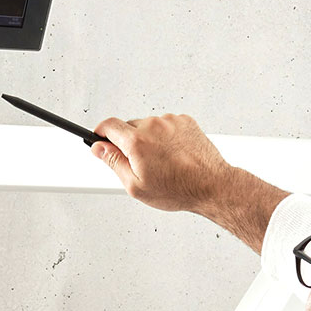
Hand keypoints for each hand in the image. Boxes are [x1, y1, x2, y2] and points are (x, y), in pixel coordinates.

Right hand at [91, 113, 288, 253]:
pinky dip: (165, 136)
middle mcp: (153, 126)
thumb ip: (114, 163)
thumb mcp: (136, 186)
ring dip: (148, 139)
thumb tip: (99, 148)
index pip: (108, 125)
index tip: (99, 139)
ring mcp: (171, 121)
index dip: (100, 133)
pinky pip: (166, 125)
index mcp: (137, 141)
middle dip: (128, 142)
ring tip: (161, 161)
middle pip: (128, 126)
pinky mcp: (185, 121)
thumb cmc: (178, 189)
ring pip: (148, 126)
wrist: (212, 185)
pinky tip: (172, 154)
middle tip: (138, 163)